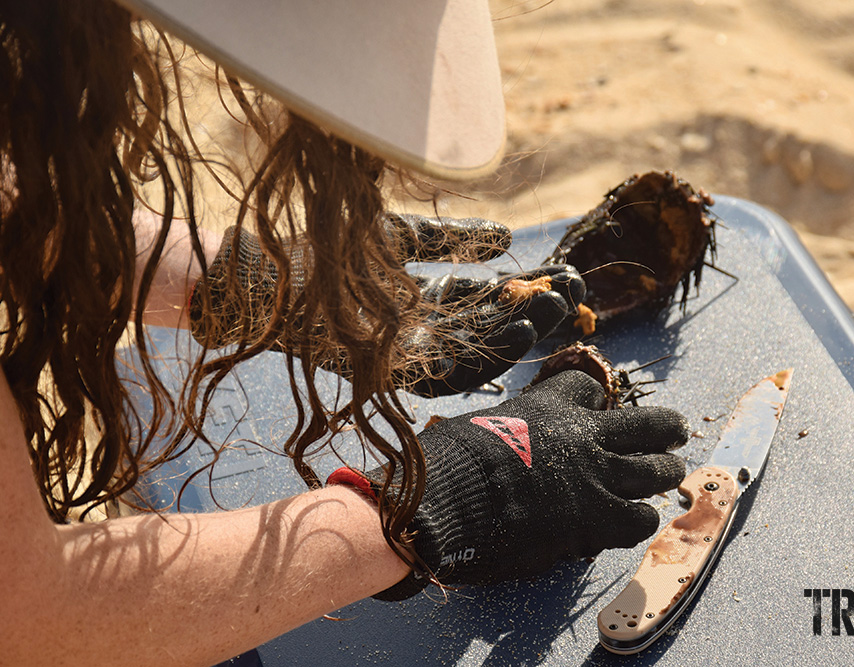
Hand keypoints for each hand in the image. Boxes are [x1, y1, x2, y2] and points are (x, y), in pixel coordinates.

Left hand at [188, 216, 584, 395]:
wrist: (267, 275)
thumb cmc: (326, 250)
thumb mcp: (401, 236)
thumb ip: (452, 238)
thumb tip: (508, 236)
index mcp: (430, 302)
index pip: (492, 300)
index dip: (530, 288)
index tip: (567, 274)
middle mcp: (428, 332)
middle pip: (494, 327)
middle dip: (537, 310)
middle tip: (575, 293)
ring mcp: (413, 354)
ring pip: (482, 352)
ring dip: (523, 332)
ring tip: (558, 309)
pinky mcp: (397, 371)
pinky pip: (452, 371)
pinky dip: (490, 353)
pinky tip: (521, 329)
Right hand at [333, 370, 689, 599]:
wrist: (450, 498)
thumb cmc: (448, 463)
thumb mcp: (478, 428)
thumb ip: (505, 435)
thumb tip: (499, 453)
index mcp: (548, 407)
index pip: (588, 389)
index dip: (593, 401)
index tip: (594, 410)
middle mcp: (582, 436)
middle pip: (648, 424)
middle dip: (666, 429)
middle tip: (675, 434)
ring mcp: (596, 476)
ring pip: (659, 469)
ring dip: (664, 474)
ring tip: (667, 478)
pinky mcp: (597, 517)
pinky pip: (641, 518)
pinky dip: (638, 521)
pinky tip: (627, 523)